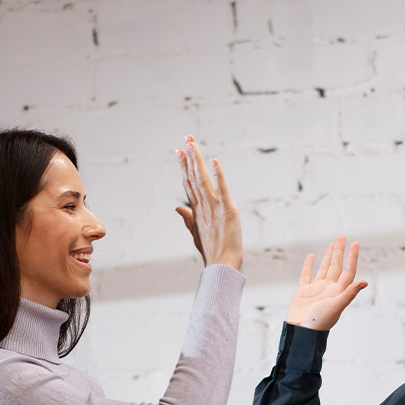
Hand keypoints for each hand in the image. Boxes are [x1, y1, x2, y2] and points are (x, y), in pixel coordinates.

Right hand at [175, 135, 242, 270]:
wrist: (222, 265)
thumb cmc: (212, 251)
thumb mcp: (197, 233)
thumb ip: (187, 218)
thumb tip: (178, 208)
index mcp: (197, 210)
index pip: (188, 183)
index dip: (184, 167)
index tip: (180, 151)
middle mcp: (203, 206)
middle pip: (194, 177)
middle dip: (190, 157)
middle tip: (186, 138)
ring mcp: (214, 207)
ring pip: (203, 179)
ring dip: (198, 161)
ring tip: (193, 144)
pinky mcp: (227, 210)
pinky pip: (222, 190)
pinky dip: (218, 175)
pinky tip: (214, 161)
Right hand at [285, 236, 367, 330]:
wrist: (301, 332)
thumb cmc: (320, 322)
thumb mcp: (337, 307)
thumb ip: (350, 293)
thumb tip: (365, 282)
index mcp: (339, 291)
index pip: (348, 271)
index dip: (352, 257)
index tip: (355, 243)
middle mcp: (329, 288)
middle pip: (337, 266)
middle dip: (340, 251)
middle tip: (342, 236)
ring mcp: (317, 289)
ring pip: (324, 268)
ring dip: (329, 256)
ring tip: (333, 244)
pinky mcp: (304, 291)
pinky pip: (307, 275)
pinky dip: (309, 265)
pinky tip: (311, 256)